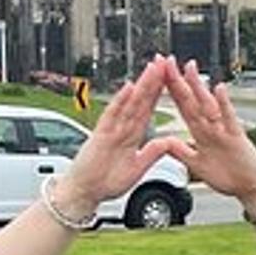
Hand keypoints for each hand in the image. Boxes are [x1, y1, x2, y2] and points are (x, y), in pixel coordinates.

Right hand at [59, 56, 179, 207]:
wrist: (85, 192)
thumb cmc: (106, 182)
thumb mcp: (138, 168)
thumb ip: (151, 153)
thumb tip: (168, 142)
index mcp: (132, 136)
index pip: (148, 110)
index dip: (160, 94)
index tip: (171, 79)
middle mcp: (122, 128)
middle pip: (141, 101)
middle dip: (153, 82)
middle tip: (163, 62)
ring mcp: (111, 130)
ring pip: (130, 103)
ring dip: (141, 85)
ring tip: (152, 68)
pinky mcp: (101, 135)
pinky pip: (112, 116)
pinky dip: (120, 102)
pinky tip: (129, 88)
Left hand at [160, 58, 255, 208]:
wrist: (252, 189)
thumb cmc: (230, 178)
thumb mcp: (198, 166)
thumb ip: (182, 152)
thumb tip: (165, 141)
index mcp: (201, 133)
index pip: (181, 106)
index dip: (168, 90)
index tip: (156, 74)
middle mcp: (211, 127)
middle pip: (191, 100)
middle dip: (177, 81)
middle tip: (165, 60)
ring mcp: (224, 130)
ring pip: (207, 105)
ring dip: (198, 86)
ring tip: (188, 68)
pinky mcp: (237, 137)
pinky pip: (229, 118)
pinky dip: (224, 104)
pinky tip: (219, 89)